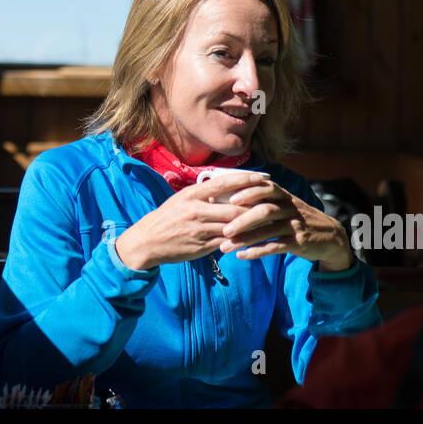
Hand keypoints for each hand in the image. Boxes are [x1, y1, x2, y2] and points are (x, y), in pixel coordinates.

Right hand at [114, 171, 268, 270]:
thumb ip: (203, 195)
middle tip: (275, 201)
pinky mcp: (202, 247)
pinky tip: (255, 238)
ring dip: (253, 224)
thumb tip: (226, 189)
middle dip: (256, 205)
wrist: (147, 242)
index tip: (263, 176)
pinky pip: (227, 242)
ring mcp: (200, 230)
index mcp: (192, 195)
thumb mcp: (181, 200)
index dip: (246, 179)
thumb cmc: (166, 218)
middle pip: (234, 206)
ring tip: (271, 219)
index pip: (224, 183)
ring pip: (234, 226)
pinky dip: (241, 239)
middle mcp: (196, 210)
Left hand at [219, 181, 353, 271]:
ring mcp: (294, 225)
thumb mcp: (286, 204)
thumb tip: (230, 196)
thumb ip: (264, 199)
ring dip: (245, 239)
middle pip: (264, 209)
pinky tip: (242, 256)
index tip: (229, 198)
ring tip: (225, 247)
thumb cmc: (298, 219)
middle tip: (224, 229)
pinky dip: (257, 252)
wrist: (330, 236)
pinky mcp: (298, 242)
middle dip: (242, 219)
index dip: (248, 191)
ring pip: (267, 230)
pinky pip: (275, 247)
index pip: (265, 187)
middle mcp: (289, 208)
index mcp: (284, 196)